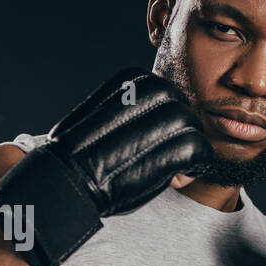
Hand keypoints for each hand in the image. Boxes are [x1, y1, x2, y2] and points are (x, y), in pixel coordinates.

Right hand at [0, 67, 213, 265]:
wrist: (66, 183)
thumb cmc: (80, 158)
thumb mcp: (99, 117)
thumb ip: (128, 110)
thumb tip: (161, 122)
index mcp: (127, 81)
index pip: (163, 91)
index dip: (162, 115)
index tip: (153, 139)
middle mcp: (146, 93)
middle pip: (181, 104)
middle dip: (178, 131)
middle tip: (165, 155)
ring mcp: (161, 119)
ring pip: (192, 125)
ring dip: (187, 148)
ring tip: (169, 168)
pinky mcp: (174, 148)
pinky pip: (199, 149)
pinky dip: (195, 165)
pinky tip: (177, 176)